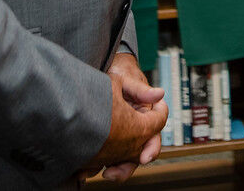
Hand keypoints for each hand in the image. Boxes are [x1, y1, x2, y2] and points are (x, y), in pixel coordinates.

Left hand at [86, 53, 166, 180]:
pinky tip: (84, 169)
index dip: (151, 148)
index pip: (153, 136)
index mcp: (145, 116)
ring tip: (99, 174)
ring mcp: (121, 134)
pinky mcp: (105, 138)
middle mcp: (135, 129)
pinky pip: (104, 156)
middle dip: (127, 167)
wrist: (104, 70)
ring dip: (113, 169)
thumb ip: (142, 89)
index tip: (144, 157)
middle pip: (137, 154)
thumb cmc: (120, 72)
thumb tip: (160, 94)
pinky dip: (95, 165)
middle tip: (114, 173)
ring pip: (121, 159)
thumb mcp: (129, 79)